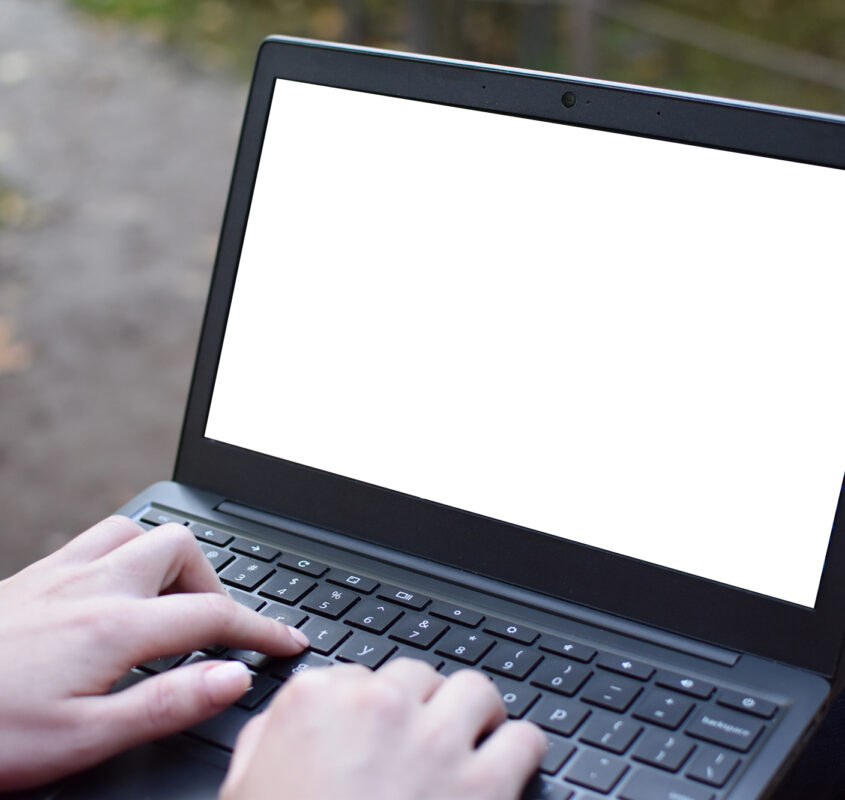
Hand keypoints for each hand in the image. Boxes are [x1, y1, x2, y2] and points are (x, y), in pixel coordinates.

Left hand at [0, 515, 308, 789]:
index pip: (214, 613)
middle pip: (181, 548)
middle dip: (215, 583)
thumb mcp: (82, 739)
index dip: (262, 629)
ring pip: (139, 531)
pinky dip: (127, 552)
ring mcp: (59, 573)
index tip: (290, 642)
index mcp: (114, 625)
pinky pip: (97, 537)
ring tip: (170, 603)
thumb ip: (166, 704)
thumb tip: (235, 678)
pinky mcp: (32, 575)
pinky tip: (117, 588)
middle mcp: (92, 585)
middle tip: (214, 629)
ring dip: (170, 561)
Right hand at [222, 658, 545, 799]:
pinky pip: (524, 740)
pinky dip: (520, 751)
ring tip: (472, 740)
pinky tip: (508, 768)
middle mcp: (378, 708)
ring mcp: (434, 743)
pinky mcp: (484, 786)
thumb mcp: (245, 789)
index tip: (377, 727)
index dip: (369, 704)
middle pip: (417, 675)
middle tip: (421, 738)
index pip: (355, 673)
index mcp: (315, 704)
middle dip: (420, 704)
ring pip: (476, 692)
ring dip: (475, 715)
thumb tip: (288, 720)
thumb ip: (269, 739)